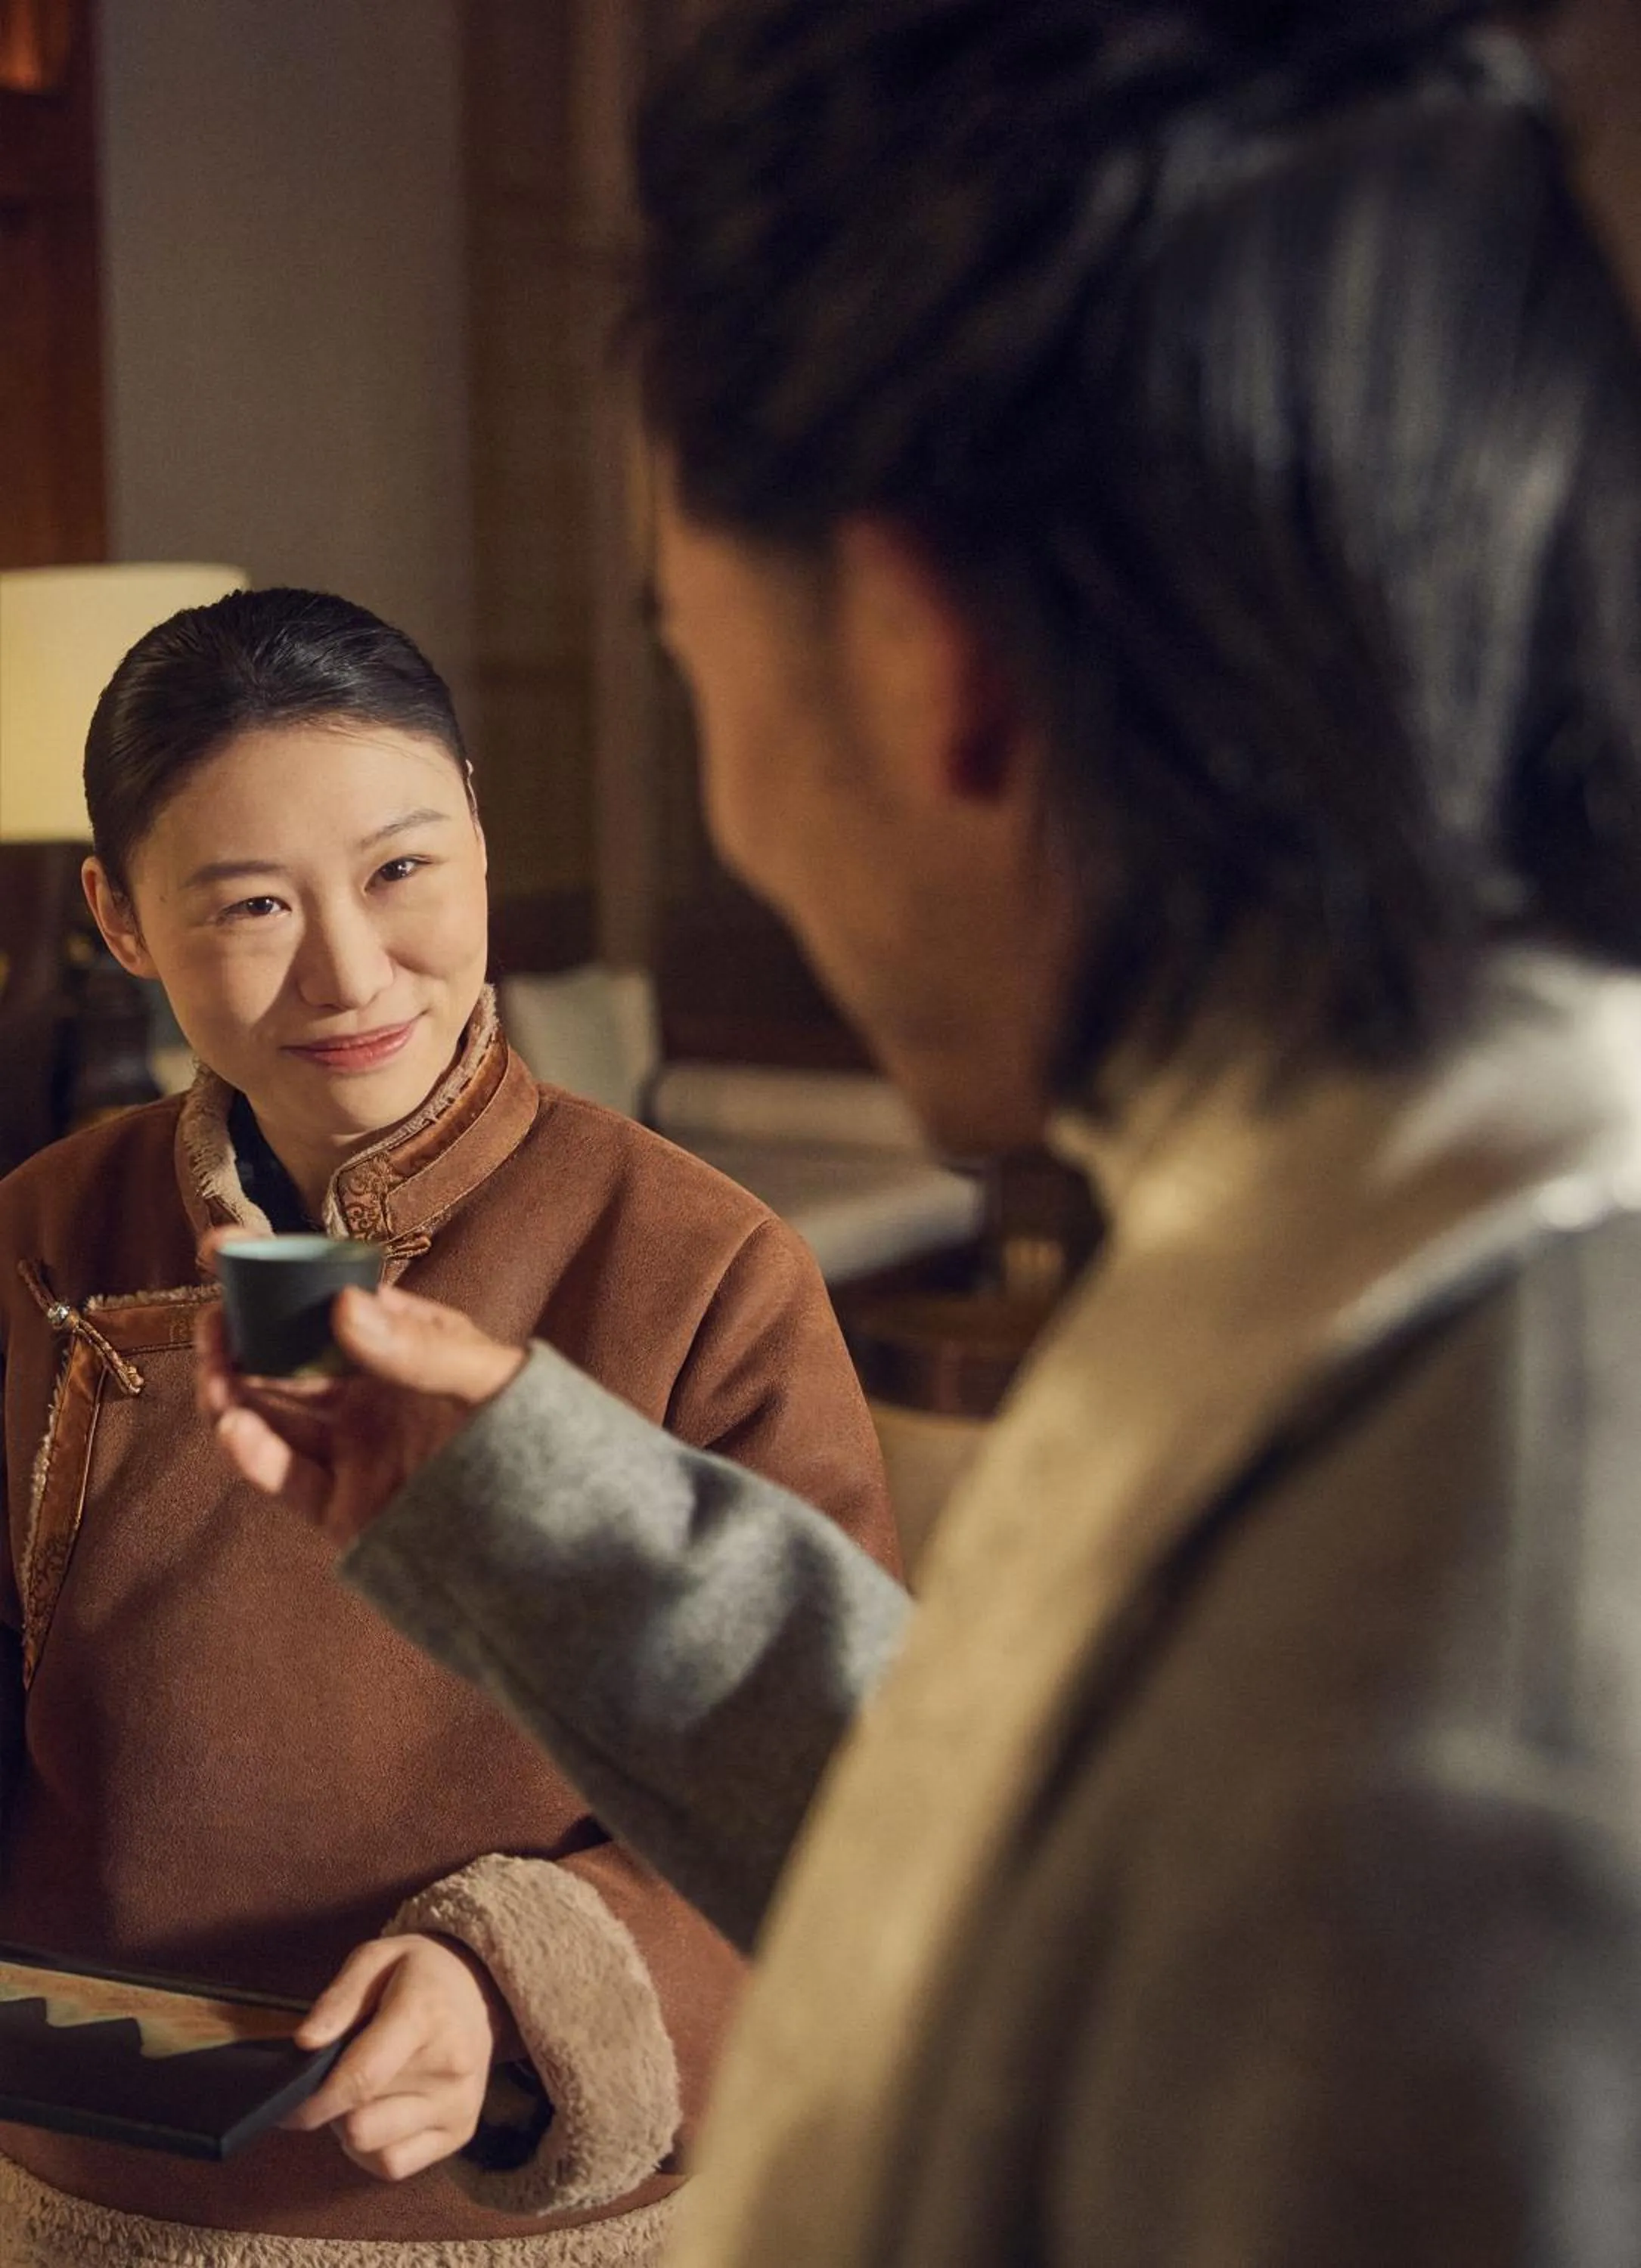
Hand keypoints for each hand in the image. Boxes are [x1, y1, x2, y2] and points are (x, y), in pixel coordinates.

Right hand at [196, 1279, 525, 1551]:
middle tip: (211, 1321)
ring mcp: (352, 1448)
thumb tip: (344, 1304)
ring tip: (214, 1376)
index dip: (273, 1274)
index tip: (222, 1248)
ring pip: (271, 1414)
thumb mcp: (487, 1377)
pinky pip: (286, 1476)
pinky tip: (234, 1429)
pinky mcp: (343, 1505)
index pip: (326, 1298)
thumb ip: (420, 1348)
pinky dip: (254, 1454)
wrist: (555, 1521)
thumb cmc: (533, 1430)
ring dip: (231, 1393)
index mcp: (399, 1343)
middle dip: (237, 1337)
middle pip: (282, 1357)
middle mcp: (367, 1392)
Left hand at [286, 1932, 519, 2181]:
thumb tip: (304, 2044)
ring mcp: (458, 2105)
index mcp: (425, 2016)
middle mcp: (450, 2067)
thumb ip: (338, 1999)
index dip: (313, 2101)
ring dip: (351, 2128)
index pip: (361, 2079)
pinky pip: (393, 2165)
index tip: (285, 2104)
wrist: (479, 1988)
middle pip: (360, 2122)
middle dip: (333, 2108)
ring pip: (372, 2149)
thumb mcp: (376, 1958)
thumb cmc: (418, 1973)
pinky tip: (378, 2115)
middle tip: (337, 2079)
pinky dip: (372, 2149)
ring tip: (362, 2094)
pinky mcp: (462, 2132)